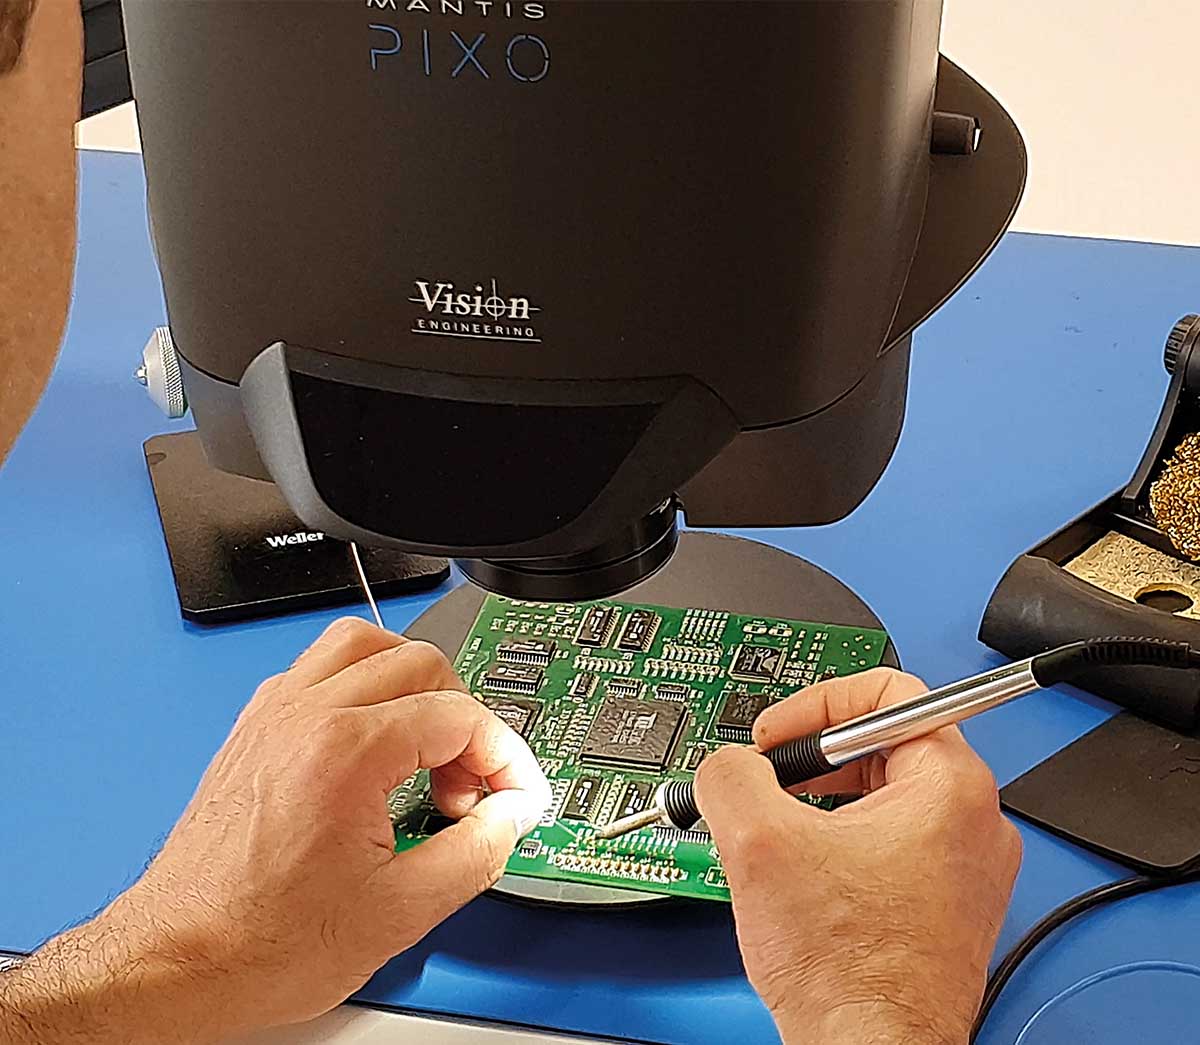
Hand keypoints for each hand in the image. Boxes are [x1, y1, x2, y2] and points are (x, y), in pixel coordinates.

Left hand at [0, 618, 549, 1044]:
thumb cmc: (261, 943)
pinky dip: (362, 687)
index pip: (459, 716)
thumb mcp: (400, 912)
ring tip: (428, 743)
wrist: (178, 961)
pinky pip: (319, 667)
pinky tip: (373, 744)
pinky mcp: (255, 726)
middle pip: (421, 663)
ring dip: (412, 683)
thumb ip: (477, 852)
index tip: (513, 794)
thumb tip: (510, 815)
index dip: (504, 757)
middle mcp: (305, 714)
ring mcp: (274, 713)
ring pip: (365, 644)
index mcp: (345, 751)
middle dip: (464, 721)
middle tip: (468, 786)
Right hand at [694, 668, 1020, 1044]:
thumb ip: (731, 775)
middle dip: (811, 762)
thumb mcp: (758, 845)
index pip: (888, 693)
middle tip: (767, 785)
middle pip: (881, 745)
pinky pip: (891, 844)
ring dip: (821, 804)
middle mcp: (974, 822)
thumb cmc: (850, 975)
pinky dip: (842, 844)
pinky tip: (804, 875)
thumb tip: (726, 765)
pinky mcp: (947, 904)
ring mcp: (964, 868)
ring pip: (881, 797)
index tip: (779, 736)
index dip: (815, 704)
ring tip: (779, 836)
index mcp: (952, 787)